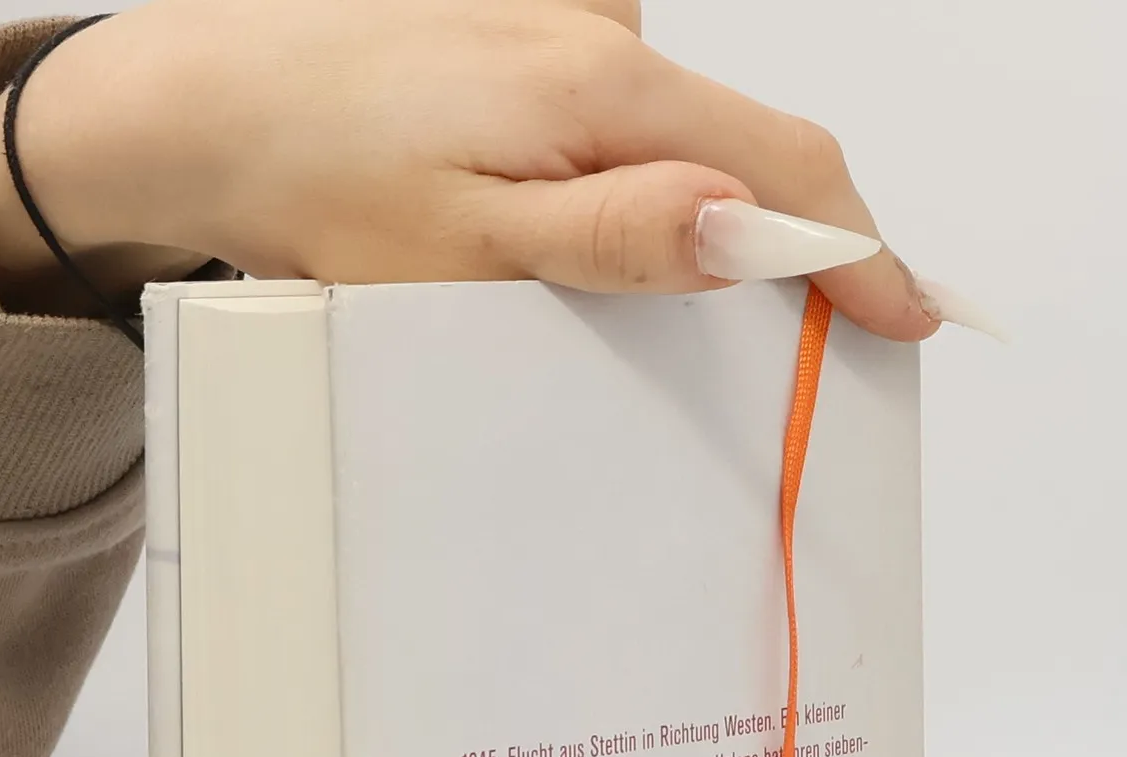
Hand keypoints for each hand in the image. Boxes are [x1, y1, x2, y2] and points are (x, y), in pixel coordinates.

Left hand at [0, 0, 940, 341]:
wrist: (215, 109)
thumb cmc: (324, 185)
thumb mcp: (470, 243)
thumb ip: (614, 233)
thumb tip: (743, 228)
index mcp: (606, 93)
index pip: (786, 172)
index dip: (862, 252)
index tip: (912, 318)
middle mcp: (605, 48)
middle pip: (765, 152)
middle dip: (823, 245)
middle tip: (851, 338)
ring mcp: (575, 49)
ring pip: (710, 144)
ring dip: (749, 225)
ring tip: (767, 319)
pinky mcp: (542, 66)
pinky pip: (652, 135)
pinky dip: (683, 196)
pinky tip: (661, 253)